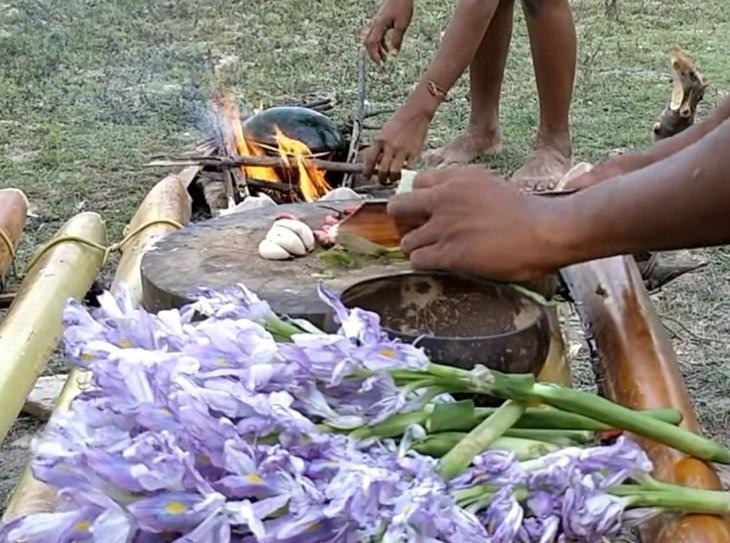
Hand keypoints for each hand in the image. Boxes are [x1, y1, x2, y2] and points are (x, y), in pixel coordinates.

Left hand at [362, 103, 430, 183]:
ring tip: (393, 178)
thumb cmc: (400, 120)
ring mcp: (402, 151)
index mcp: (380, 140)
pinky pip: (407, 168)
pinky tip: (404, 170)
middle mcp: (390, 147)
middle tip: (382, 181)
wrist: (416, 113)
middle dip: (380, 179)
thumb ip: (380, 146)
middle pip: (381, 170)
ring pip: (394, 173)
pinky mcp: (414, 153)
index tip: (366, 176)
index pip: (369, 160)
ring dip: (393, 178)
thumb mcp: (385, 132)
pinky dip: (405, 171)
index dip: (366, 171)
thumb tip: (377, 161)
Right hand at [363, 0, 413, 64]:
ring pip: (371, 40)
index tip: (380, 65)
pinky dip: (380, 44)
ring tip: (385, 58)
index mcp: (379, 26)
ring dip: (377, 50)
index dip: (375, 56)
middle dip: (373, 54)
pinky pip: (376, 35)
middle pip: (368, 43)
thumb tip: (394, 55)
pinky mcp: (380, 22)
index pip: (372, 44)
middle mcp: (375, 24)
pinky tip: (387, 49)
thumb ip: (397, 41)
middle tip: (381, 63)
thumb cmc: (402, 7)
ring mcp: (376, 23)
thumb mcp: (402, 26)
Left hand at [387, 166, 563, 279]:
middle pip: (399, 208)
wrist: (544, 230)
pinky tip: (439, 264)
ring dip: (416, 248)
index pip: (416, 183)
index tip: (423, 211)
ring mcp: (444, 227)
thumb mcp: (490, 184)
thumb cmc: (526, 211)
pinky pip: (418, 260)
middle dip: (404, 222)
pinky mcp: (448, 253)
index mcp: (456, 179)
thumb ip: (464, 187)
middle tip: (416, 233)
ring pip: (406, 240)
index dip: (418, 200)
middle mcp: (444, 199)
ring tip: (431, 253)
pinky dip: (424, 264)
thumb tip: (447, 198)